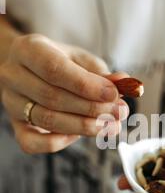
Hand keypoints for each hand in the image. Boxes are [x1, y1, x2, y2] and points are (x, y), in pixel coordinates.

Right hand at [0, 34, 128, 153]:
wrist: (30, 70)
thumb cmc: (60, 62)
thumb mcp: (82, 60)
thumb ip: (102, 73)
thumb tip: (125, 84)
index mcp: (28, 50)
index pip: (55, 69)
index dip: (87, 85)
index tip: (114, 94)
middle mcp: (13, 76)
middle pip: (52, 97)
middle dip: (92, 108)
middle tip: (120, 112)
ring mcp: (11, 103)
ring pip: (47, 120)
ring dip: (84, 126)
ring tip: (111, 125)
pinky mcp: (15, 126)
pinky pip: (33, 143)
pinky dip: (61, 142)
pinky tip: (83, 134)